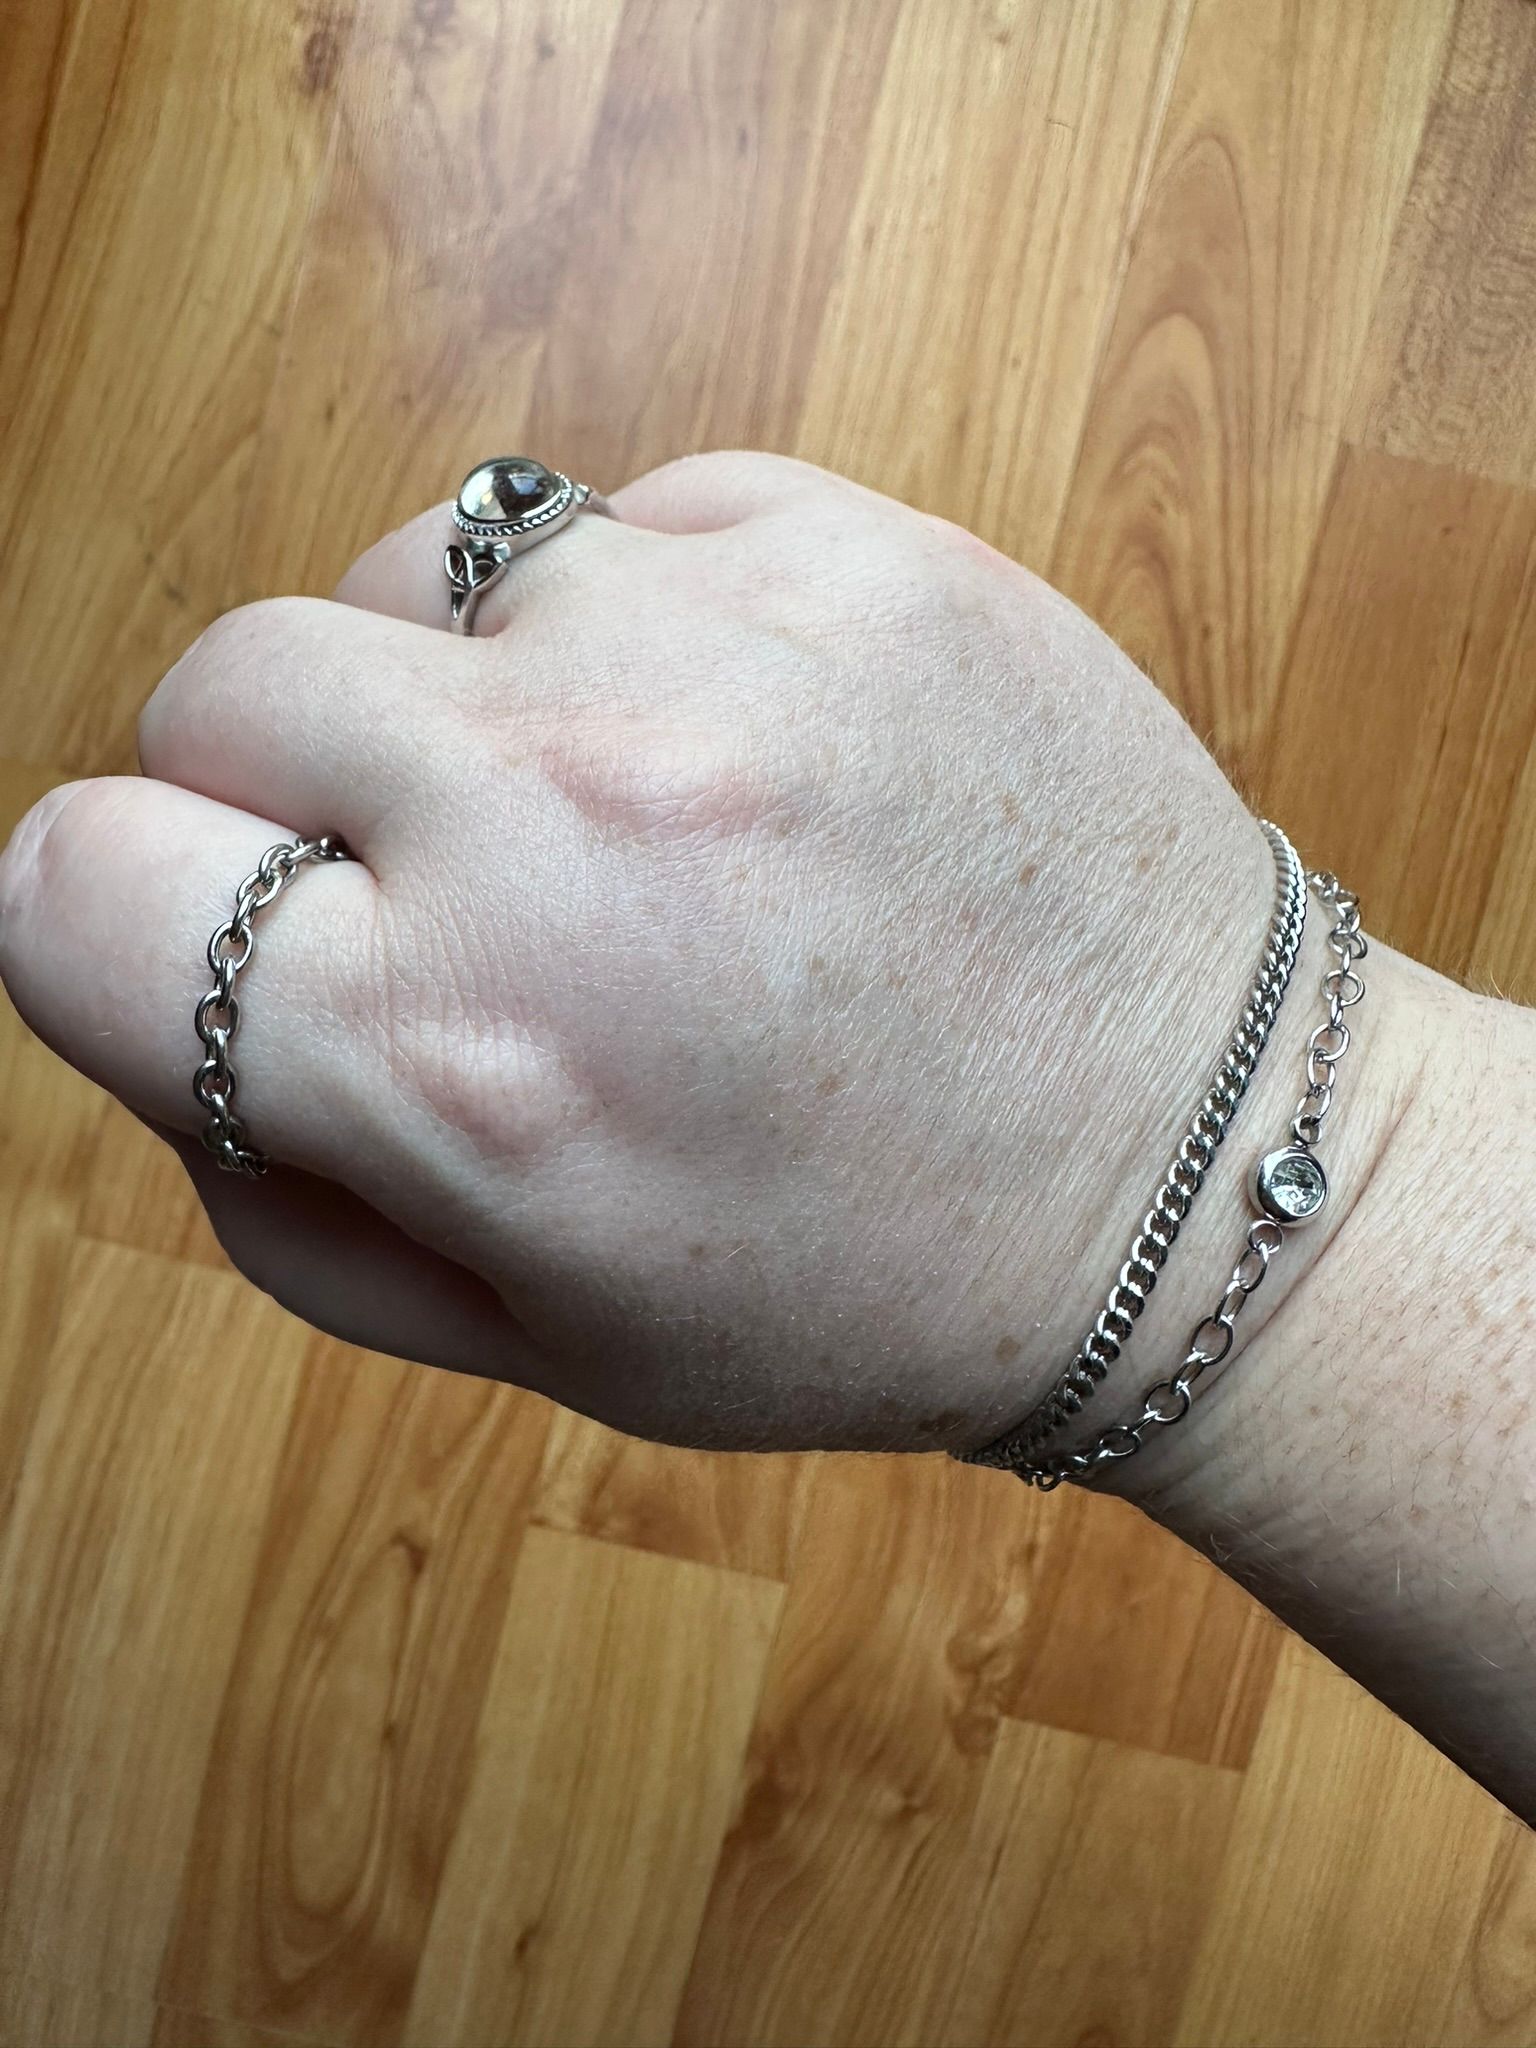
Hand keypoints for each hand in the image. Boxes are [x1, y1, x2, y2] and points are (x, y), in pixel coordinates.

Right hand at [0, 452, 1347, 1453]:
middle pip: (222, 682)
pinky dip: (630, 625)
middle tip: (446, 896)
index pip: (72, 884)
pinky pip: (609, 523)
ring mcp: (720, 649)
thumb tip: (178, 999)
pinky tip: (744, 748)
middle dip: (287, 801)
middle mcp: (565, 818)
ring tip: (623, 818)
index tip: (238, 951)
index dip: (130, 926)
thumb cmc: (872, 1283)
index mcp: (456, 1055)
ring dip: (465, 696)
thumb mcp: (535, 1337)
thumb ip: (280, 1185)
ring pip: (415, 574)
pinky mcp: (852, 543)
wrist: (1198, 1165)